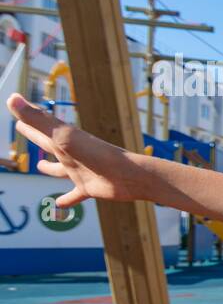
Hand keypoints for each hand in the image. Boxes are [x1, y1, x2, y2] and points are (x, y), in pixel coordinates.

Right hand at [6, 93, 142, 206]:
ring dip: (50, 168)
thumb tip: (11, 98)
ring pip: (60, 170)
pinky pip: (74, 195)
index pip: (40, 127)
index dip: (27, 120)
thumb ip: (37, 119)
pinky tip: (58, 204)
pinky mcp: (89, 188)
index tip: (15, 109)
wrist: (129, 175)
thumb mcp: (62, 136)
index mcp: (63, 140)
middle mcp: (70, 154)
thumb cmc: (97, 154)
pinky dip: (66, 200)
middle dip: (35, 137)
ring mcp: (80, 171)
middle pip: (47, 144)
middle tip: (23, 130)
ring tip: (40, 167)